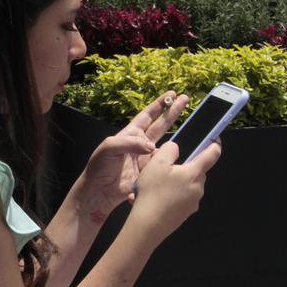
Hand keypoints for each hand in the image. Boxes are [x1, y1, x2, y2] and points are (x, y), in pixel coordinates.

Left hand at [76, 92, 186, 219]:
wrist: (99, 191)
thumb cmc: (98, 167)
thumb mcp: (108, 148)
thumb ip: (129, 143)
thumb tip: (150, 147)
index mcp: (130, 134)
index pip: (147, 115)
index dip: (159, 105)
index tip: (171, 95)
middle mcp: (139, 144)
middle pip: (161, 125)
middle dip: (173, 112)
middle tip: (185, 99)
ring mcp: (146, 158)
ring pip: (165, 145)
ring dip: (176, 140)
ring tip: (188, 132)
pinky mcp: (149, 172)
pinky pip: (163, 165)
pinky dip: (170, 162)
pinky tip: (177, 158)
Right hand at [129, 138, 220, 241]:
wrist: (148, 226)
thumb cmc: (153, 194)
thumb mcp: (156, 163)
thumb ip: (169, 149)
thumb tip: (175, 148)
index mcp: (195, 173)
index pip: (213, 154)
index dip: (215, 143)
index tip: (214, 138)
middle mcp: (198, 188)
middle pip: (195, 170)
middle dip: (181, 167)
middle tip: (162, 168)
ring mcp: (192, 202)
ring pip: (185, 185)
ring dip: (171, 183)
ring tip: (151, 187)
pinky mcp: (184, 213)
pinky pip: (179, 199)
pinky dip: (168, 196)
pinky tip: (152, 198)